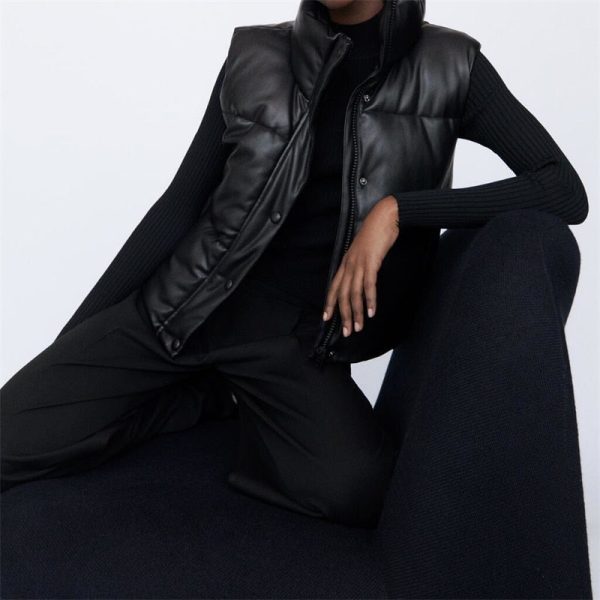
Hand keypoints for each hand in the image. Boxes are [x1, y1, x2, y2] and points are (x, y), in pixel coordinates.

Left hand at [322, 194, 399, 335]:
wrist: (385, 216)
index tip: (327, 318)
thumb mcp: (364, 250)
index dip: (329, 304)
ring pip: (354, 294)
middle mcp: (349, 265)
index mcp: (346, 262)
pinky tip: (371, 312)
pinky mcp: (371, 263)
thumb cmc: (376, 232)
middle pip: (342, 295)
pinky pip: (368, 286)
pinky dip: (370, 300)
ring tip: (358, 327)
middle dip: (344, 315)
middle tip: (347, 332)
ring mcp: (359, 264)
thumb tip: (361, 277)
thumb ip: (360, 264)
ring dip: (356, 313)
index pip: (334, 287)